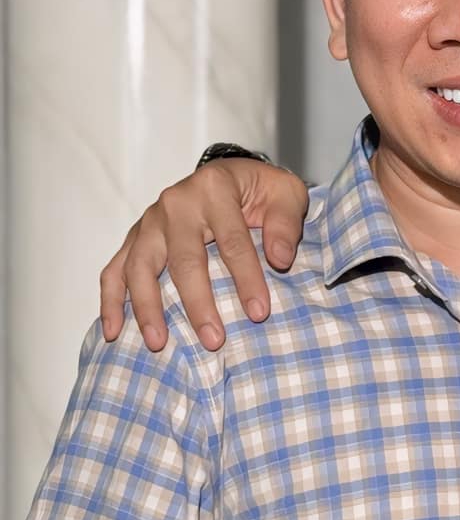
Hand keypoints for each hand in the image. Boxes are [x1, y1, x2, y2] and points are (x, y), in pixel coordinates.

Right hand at [100, 157, 310, 352]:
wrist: (230, 176)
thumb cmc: (261, 191)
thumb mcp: (288, 195)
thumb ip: (286, 225)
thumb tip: (280, 259)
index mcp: (214, 188)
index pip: (232, 240)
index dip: (246, 278)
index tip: (259, 313)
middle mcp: (177, 202)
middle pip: (183, 259)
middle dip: (197, 303)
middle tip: (213, 341)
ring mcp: (150, 221)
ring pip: (140, 266)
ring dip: (147, 307)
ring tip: (159, 343)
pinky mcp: (135, 238)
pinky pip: (115, 269)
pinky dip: (112, 301)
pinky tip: (113, 331)